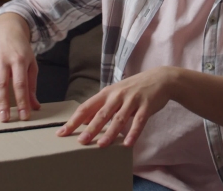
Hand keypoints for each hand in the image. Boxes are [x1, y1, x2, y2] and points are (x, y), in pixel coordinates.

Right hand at [0, 13, 40, 121]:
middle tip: (5, 119)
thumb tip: (34, 106)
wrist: (6, 32)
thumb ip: (32, 86)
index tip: (24, 116)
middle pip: (1, 84)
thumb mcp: (31, 64)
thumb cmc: (21, 51)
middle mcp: (3, 62)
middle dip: (2, 103)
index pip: (20, 84)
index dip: (22, 100)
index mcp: (19, 60)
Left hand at [56, 66, 176, 147]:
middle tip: (81, 141)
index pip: (86, 107)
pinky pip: (139, 121)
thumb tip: (84, 120)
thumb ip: (101, 106)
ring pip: (119, 118)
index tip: (62, 132)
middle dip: (91, 128)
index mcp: (107, 93)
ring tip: (101, 145)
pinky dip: (133, 133)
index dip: (74, 120)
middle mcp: (118, 95)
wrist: (160, 78)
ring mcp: (133, 100)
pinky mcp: (147, 105)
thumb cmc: (134, 88)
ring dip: (110, 132)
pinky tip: (127, 144)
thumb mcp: (116, 93)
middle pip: (102, 113)